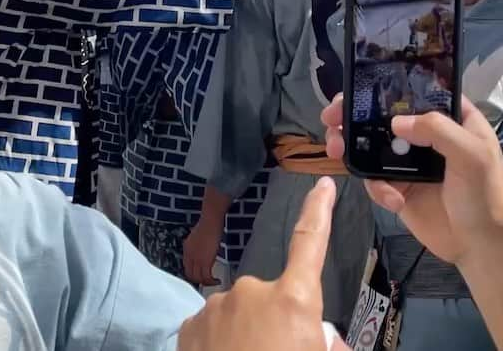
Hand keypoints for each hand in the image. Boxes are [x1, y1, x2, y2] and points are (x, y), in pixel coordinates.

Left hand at [178, 179, 344, 350]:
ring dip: (247, 336)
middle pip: (276, 300)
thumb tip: (322, 338)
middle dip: (280, 326)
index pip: (310, 244)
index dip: (319, 212)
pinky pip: (215, 327)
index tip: (322, 183)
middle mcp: (253, 291)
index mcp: (294, 301)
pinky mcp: (191, 324)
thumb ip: (326, 343)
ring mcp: (217, 305)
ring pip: (242, 316)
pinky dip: (221, 344)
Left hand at [183, 216, 223, 286]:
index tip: (201, 275)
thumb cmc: (207, 224)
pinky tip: (217, 280)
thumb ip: (197, 246)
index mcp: (186, 249)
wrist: (210, 220)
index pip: (186, 267)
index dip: (193, 273)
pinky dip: (212, 281)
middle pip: (190, 275)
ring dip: (206, 283)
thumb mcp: (197, 236)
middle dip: (199, 281)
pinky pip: (206, 277)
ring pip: (198, 278)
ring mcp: (196, 259)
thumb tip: (202, 251)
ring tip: (213, 282)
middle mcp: (189, 255)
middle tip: (207, 281)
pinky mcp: (205, 261)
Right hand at [322, 95, 502, 269]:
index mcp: (449, 119)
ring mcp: (408, 161)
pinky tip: (391, 199)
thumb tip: (395, 122)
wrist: (481, 247)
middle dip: (351, 113)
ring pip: (369, 144)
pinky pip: (373, 179)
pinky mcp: (397, 186)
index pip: (414, 91)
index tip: (358, 88)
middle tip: (331, 116)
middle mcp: (425, 135)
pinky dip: (375, 187)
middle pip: (381, 115)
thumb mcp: (473, 154)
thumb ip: (437, 129)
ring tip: (335, 148)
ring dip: (348, 144)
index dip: (385, 85)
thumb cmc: (486, 195)